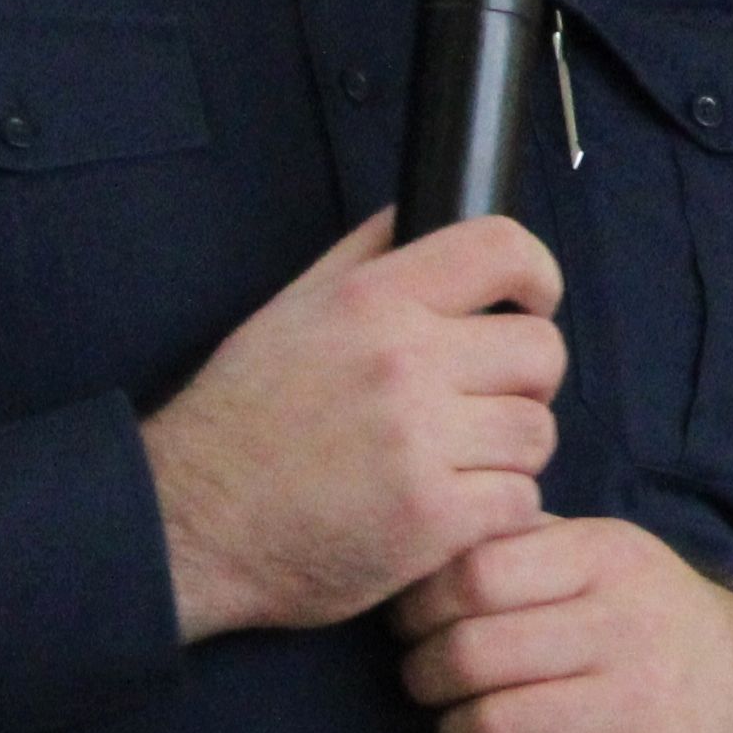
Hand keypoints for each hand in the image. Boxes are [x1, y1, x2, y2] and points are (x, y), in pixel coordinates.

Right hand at [142, 212, 564, 641]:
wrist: (191, 522)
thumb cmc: (241, 417)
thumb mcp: (289, 309)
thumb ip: (362, 256)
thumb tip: (424, 210)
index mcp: (372, 299)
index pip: (504, 250)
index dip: (538, 277)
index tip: (530, 306)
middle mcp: (403, 361)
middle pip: (541, 351)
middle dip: (524, 380)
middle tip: (485, 404)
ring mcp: (421, 443)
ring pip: (537, 432)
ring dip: (509, 452)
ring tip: (461, 464)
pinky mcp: (432, 518)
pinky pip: (521, 499)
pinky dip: (496, 510)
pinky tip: (452, 512)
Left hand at [394, 520, 732, 732]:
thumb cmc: (646, 622)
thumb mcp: (603, 555)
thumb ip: (521, 542)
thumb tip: (419, 544)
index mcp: (604, 558)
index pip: (476, 574)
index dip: (420, 606)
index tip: (410, 627)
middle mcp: (625, 627)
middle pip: (474, 655)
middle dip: (424, 677)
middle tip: (425, 684)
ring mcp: (640, 708)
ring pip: (496, 730)